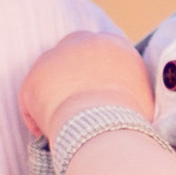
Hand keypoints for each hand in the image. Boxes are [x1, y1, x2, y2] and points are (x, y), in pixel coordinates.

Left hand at [20, 30, 154, 142]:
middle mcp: (85, 42)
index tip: (95, 94)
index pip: (101, 52)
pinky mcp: (36, 76)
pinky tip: (42, 132)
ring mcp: (57, 56)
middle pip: (72, 54)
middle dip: (70, 77)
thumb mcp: (144, 102)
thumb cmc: (129, 120)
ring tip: (58, 126)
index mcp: (115, 45)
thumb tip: (134, 110)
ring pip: (49, 75)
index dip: (95, 74)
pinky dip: (35, 115)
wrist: (104, 125)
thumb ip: (136, 95)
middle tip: (73, 106)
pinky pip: (31, 96)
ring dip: (52, 97)